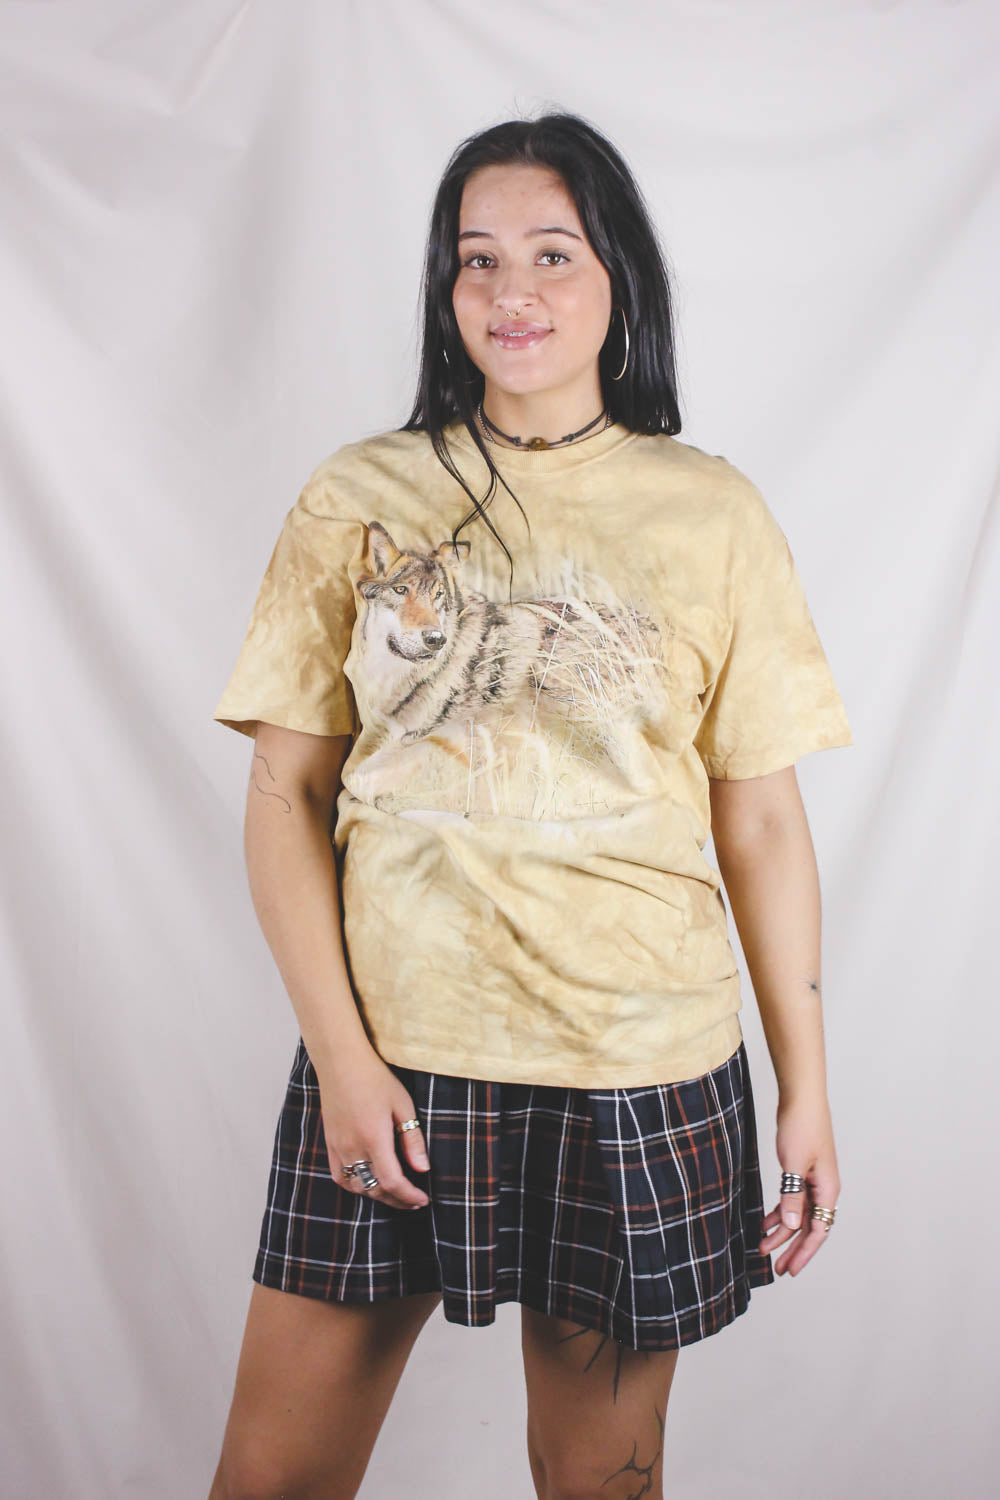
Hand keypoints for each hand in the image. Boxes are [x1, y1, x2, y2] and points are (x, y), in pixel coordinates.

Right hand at [318, 1048, 431, 1212]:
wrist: (340, 1061)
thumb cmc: (375, 1078)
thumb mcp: (403, 1105)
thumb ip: (412, 1140)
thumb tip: (422, 1169)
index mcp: (373, 1137)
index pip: (391, 1181)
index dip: (409, 1196)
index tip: (423, 1200)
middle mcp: (352, 1146)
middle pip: (374, 1189)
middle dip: (397, 1200)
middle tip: (414, 1201)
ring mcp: (337, 1146)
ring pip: (356, 1187)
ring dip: (377, 1195)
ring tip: (396, 1193)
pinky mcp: (329, 1143)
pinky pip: (340, 1177)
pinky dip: (356, 1186)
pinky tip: (368, 1183)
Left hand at [759, 1095, 840, 1276]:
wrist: (801, 1098)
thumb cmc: (802, 1126)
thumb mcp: (793, 1165)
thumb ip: (792, 1197)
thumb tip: (791, 1227)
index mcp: (827, 1189)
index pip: (818, 1230)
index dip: (804, 1253)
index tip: (790, 1270)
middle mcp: (823, 1188)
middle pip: (809, 1227)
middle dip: (792, 1249)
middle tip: (777, 1269)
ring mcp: (813, 1180)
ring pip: (799, 1215)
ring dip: (783, 1232)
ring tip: (764, 1248)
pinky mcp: (801, 1171)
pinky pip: (792, 1199)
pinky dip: (780, 1212)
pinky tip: (765, 1222)